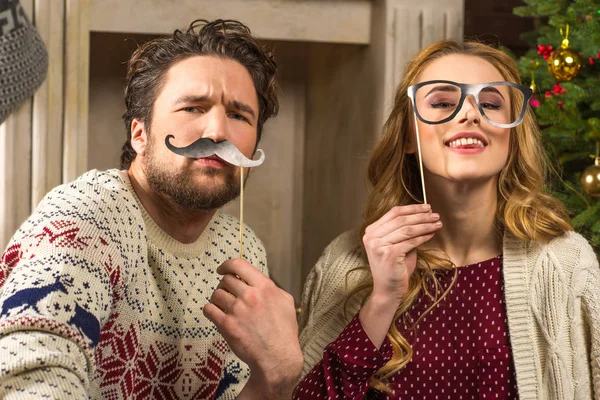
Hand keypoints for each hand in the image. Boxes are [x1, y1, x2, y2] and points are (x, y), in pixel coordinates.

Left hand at [203, 259, 302, 397]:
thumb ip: (272, 288)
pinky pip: (208, 309)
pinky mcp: (227, 325)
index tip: (222, 269)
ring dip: (218, 299)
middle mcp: (250, 295)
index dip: (227, 264)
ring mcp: (237, 310)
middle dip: (225, 286)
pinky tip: (216, 315)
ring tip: (224, 307)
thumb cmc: (284, 332)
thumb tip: (258, 281)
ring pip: (216, 294)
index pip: (239, 265)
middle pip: (225, 280)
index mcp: (265, 287)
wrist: (277, 358)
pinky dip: (210, 311)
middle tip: (228, 295)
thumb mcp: (286, 302)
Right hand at [362, 204, 440, 305]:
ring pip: (407, 230)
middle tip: (435, 214)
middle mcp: (371, 236)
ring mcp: (378, 245)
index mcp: (371, 231)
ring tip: (437, 223)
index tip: (426, 207)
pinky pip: (411, 241)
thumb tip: (423, 216)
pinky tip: (432, 234)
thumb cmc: (394, 268)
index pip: (393, 213)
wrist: (388, 290)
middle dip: (421, 216)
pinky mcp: (389, 254)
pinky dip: (424, 237)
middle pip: (401, 219)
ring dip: (425, 225)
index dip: (412, 208)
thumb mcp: (397, 245)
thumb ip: (405, 231)